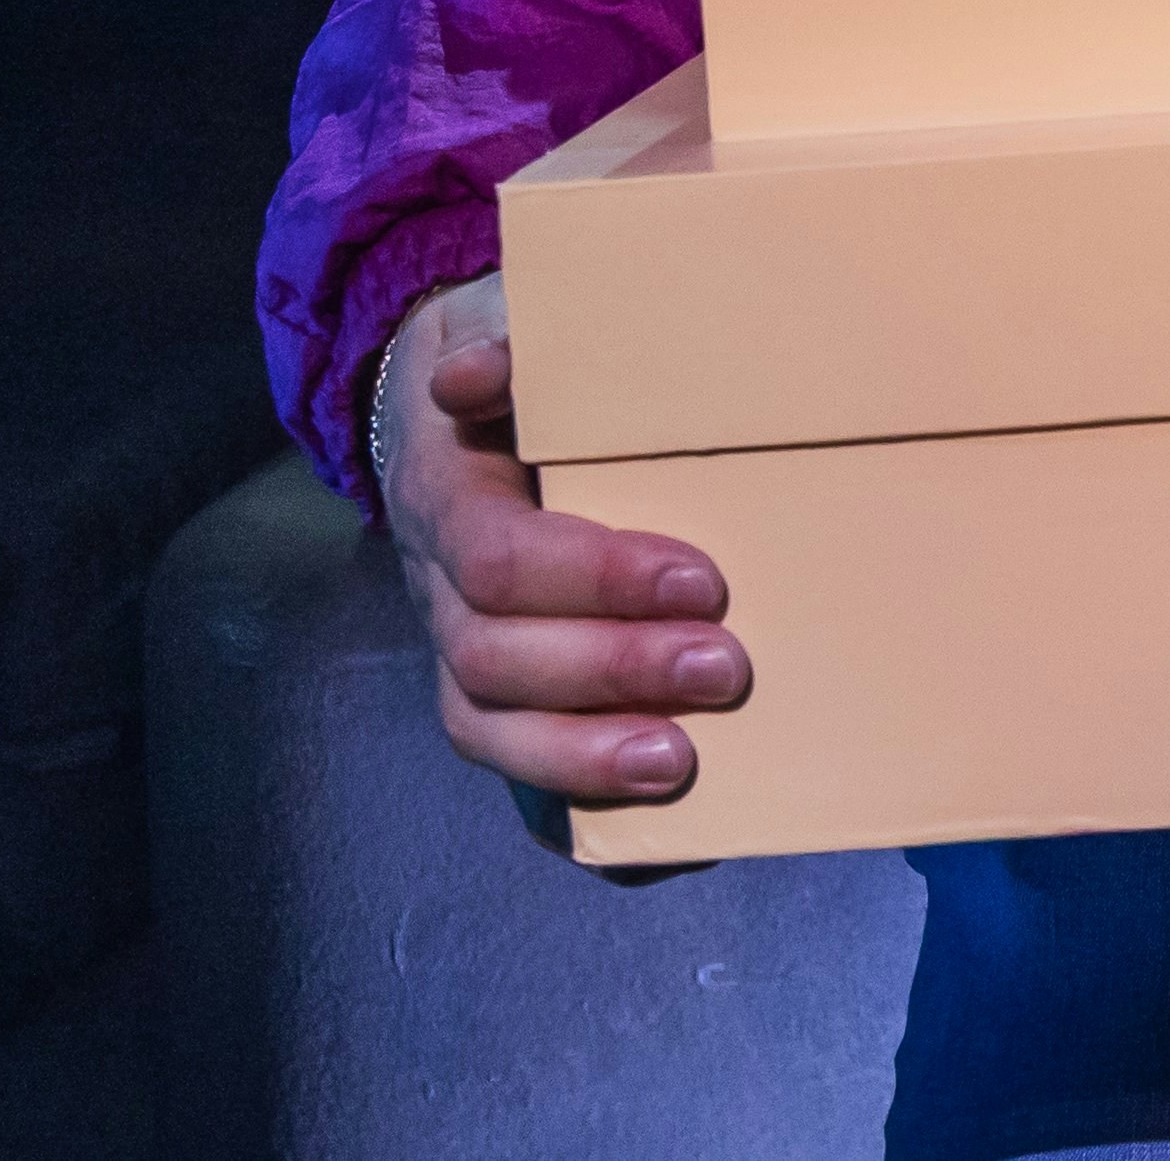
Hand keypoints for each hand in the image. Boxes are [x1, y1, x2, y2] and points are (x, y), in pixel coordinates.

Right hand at [373, 276, 748, 804]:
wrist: (462, 402)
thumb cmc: (522, 369)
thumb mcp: (517, 326)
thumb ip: (512, 340)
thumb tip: (478, 376)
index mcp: (449, 499)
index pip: (496, 561)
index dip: (592, 580)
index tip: (701, 579)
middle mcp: (442, 591)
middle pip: (493, 661)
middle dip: (611, 672)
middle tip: (727, 666)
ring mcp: (468, 653)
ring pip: (491, 731)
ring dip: (586, 758)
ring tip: (683, 761)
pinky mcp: (508, 701)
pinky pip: (523, 784)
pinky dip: (585, 819)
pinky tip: (670, 843)